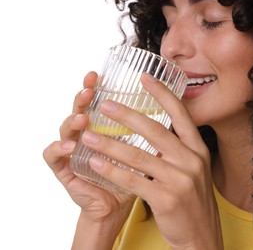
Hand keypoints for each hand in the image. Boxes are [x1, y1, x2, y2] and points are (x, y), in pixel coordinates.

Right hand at [42, 71, 133, 222]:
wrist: (118, 205)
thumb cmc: (130, 176)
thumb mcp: (140, 151)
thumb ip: (147, 134)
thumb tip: (171, 112)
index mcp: (102, 127)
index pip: (97, 102)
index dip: (98, 87)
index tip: (103, 75)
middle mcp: (85, 134)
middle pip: (79, 109)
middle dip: (83, 96)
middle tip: (91, 86)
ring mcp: (71, 150)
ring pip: (65, 128)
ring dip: (72, 120)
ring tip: (83, 116)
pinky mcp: (64, 169)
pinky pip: (53, 156)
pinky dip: (59, 148)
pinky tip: (71, 146)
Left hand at [82, 73, 223, 248]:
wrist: (201, 234)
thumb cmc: (192, 199)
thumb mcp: (194, 168)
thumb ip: (178, 148)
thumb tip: (155, 128)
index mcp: (198, 149)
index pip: (180, 114)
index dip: (162, 94)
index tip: (144, 78)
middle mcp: (192, 160)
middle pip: (155, 130)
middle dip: (127, 115)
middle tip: (105, 104)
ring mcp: (180, 179)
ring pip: (138, 155)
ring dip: (110, 144)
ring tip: (89, 136)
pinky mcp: (166, 198)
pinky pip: (133, 180)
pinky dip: (112, 170)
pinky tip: (96, 163)